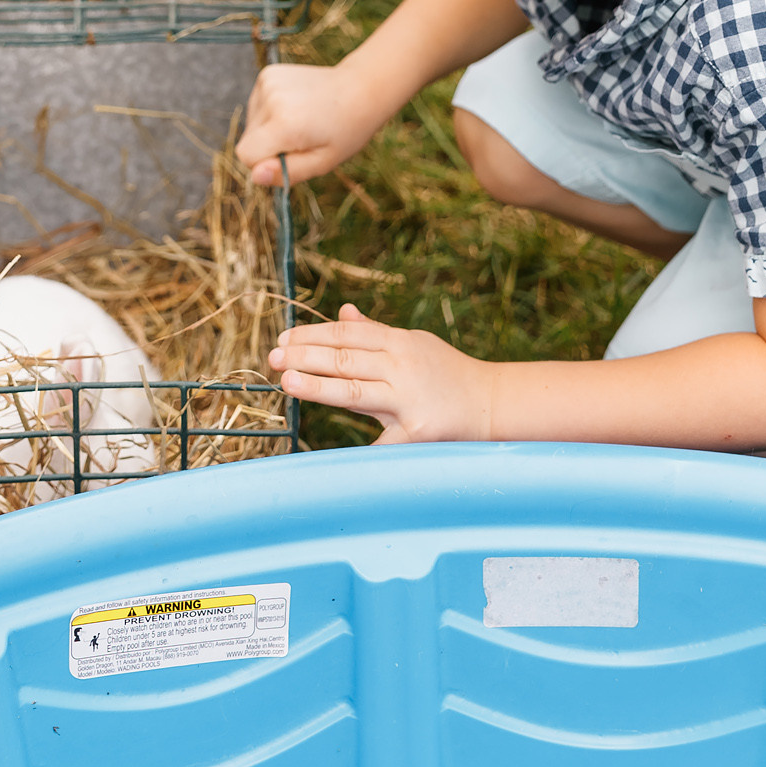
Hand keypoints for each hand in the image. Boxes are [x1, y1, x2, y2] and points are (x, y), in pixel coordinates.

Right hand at [236, 62, 391, 185]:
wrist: (361, 88)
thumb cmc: (346, 131)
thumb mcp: (322, 162)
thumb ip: (286, 173)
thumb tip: (255, 176)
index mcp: (284, 124)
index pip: (246, 154)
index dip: (265, 162)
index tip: (291, 156)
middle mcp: (271, 99)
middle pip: (248, 139)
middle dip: (269, 146)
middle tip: (303, 138)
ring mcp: (268, 82)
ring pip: (252, 123)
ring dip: (270, 128)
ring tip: (302, 120)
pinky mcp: (268, 73)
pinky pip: (257, 106)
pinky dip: (271, 112)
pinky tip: (295, 107)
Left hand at [268, 306, 495, 442]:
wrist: (493, 404)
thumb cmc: (447, 374)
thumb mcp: (414, 344)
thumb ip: (376, 332)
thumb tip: (342, 310)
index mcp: (399, 342)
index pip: (346, 333)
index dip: (311, 334)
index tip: (282, 338)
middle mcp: (402, 365)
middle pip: (344, 357)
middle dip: (304, 356)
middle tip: (272, 357)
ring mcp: (409, 398)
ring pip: (354, 390)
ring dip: (317, 385)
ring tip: (286, 381)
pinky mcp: (418, 430)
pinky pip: (382, 441)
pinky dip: (358, 447)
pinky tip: (329, 456)